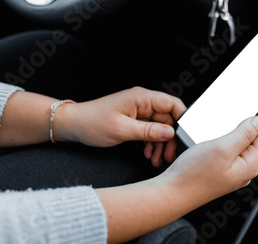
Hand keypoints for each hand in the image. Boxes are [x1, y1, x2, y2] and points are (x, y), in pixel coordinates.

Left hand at [58, 87, 185, 166]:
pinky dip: (151, 142)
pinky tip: (148, 154)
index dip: (182, 119)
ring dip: (160, 143)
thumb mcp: (122, 130)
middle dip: (170, 138)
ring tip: (157, 159)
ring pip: (160, 126)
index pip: (172, 104)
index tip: (184, 136)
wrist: (73, 125)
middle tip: (169, 155)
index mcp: (142, 98)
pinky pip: (150, 130)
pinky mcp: (134, 119)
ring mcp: (139, 111)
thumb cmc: (92, 123)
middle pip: (168, 118)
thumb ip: (149, 131)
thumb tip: (170, 133)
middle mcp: (142, 102)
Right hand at [161, 103, 257, 206]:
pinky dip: (234, 136)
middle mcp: (245, 169)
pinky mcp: (222, 169)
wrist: (172, 193)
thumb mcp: (221, 148)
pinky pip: (234, 149)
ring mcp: (234, 170)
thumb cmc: (193, 176)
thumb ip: (243, 134)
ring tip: (245, 114)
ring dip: (246, 128)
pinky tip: (227, 130)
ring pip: (246, 144)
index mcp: (250, 164)